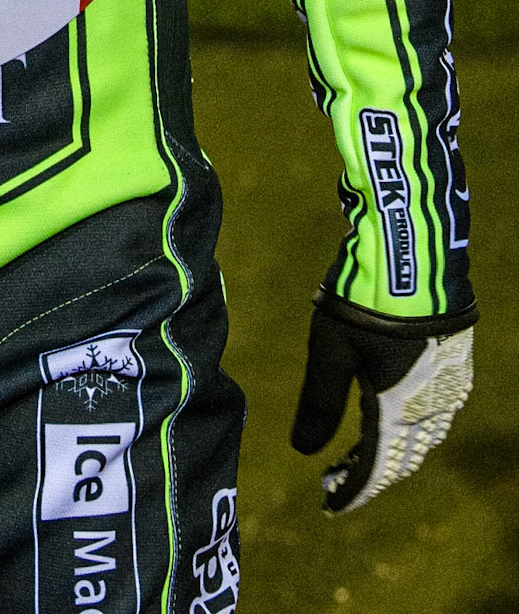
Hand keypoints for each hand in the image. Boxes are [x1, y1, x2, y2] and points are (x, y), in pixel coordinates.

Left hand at [291, 293, 474, 512]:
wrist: (412, 253)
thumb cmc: (366, 301)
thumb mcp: (330, 349)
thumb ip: (319, 402)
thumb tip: (302, 452)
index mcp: (400, 410)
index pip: (377, 469)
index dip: (352, 491)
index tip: (328, 505)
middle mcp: (432, 406)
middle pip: (402, 458)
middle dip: (369, 475)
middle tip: (334, 479)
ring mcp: (449, 385)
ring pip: (422, 437)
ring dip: (391, 452)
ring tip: (357, 455)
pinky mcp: (456, 362)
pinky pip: (435, 413)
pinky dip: (410, 427)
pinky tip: (392, 418)